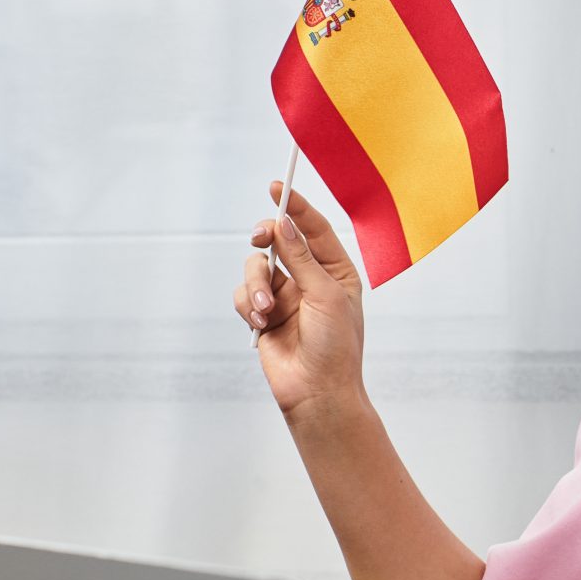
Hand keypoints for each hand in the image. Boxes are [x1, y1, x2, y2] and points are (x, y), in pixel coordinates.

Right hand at [232, 183, 366, 417]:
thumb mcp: (325, 295)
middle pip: (279, 241)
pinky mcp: (263, 315)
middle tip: (260, 239)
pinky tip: (260, 325)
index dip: (295, 206)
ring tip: (266, 310)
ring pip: (256, 267)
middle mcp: (309, 279)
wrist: (317, 393)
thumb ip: (301, 258)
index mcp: (335, 271)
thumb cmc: (335, 347)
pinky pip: (244, 294)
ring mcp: (285, 296)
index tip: (277, 186)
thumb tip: (283, 223)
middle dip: (267, 239)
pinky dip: (249, 306)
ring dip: (256, 285)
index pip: (314, 228)